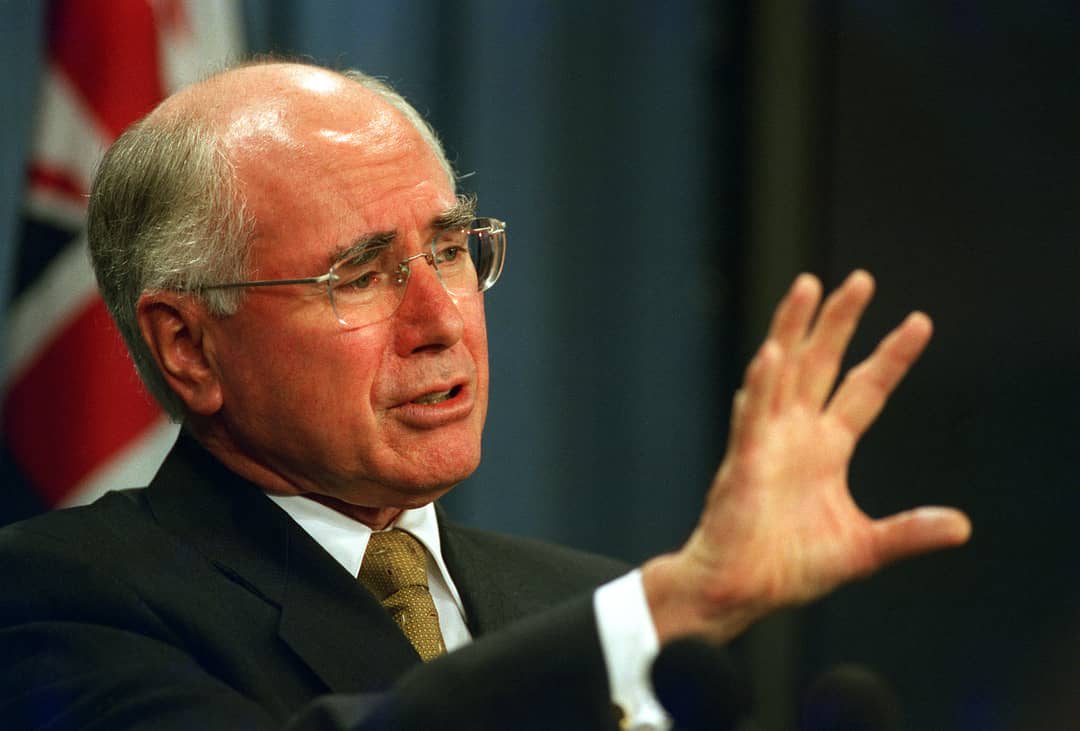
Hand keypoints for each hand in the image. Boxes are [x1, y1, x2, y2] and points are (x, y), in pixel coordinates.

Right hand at [642, 271, 970, 642]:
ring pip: (783, 372)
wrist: (741, 591)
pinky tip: (771, 354)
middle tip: (860, 280)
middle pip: (822, 365)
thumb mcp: (863, 548)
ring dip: (794, 330)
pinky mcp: (744, 460)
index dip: (890, 358)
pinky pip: (753, 416)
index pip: (864, 391)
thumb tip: (962, 526)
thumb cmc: (790, 568)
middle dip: (841, 322)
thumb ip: (908, 532)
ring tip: (807, 286)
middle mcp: (797, 434)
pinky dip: (761, 384)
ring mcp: (768, 441)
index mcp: (826, 449)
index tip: (919, 322)